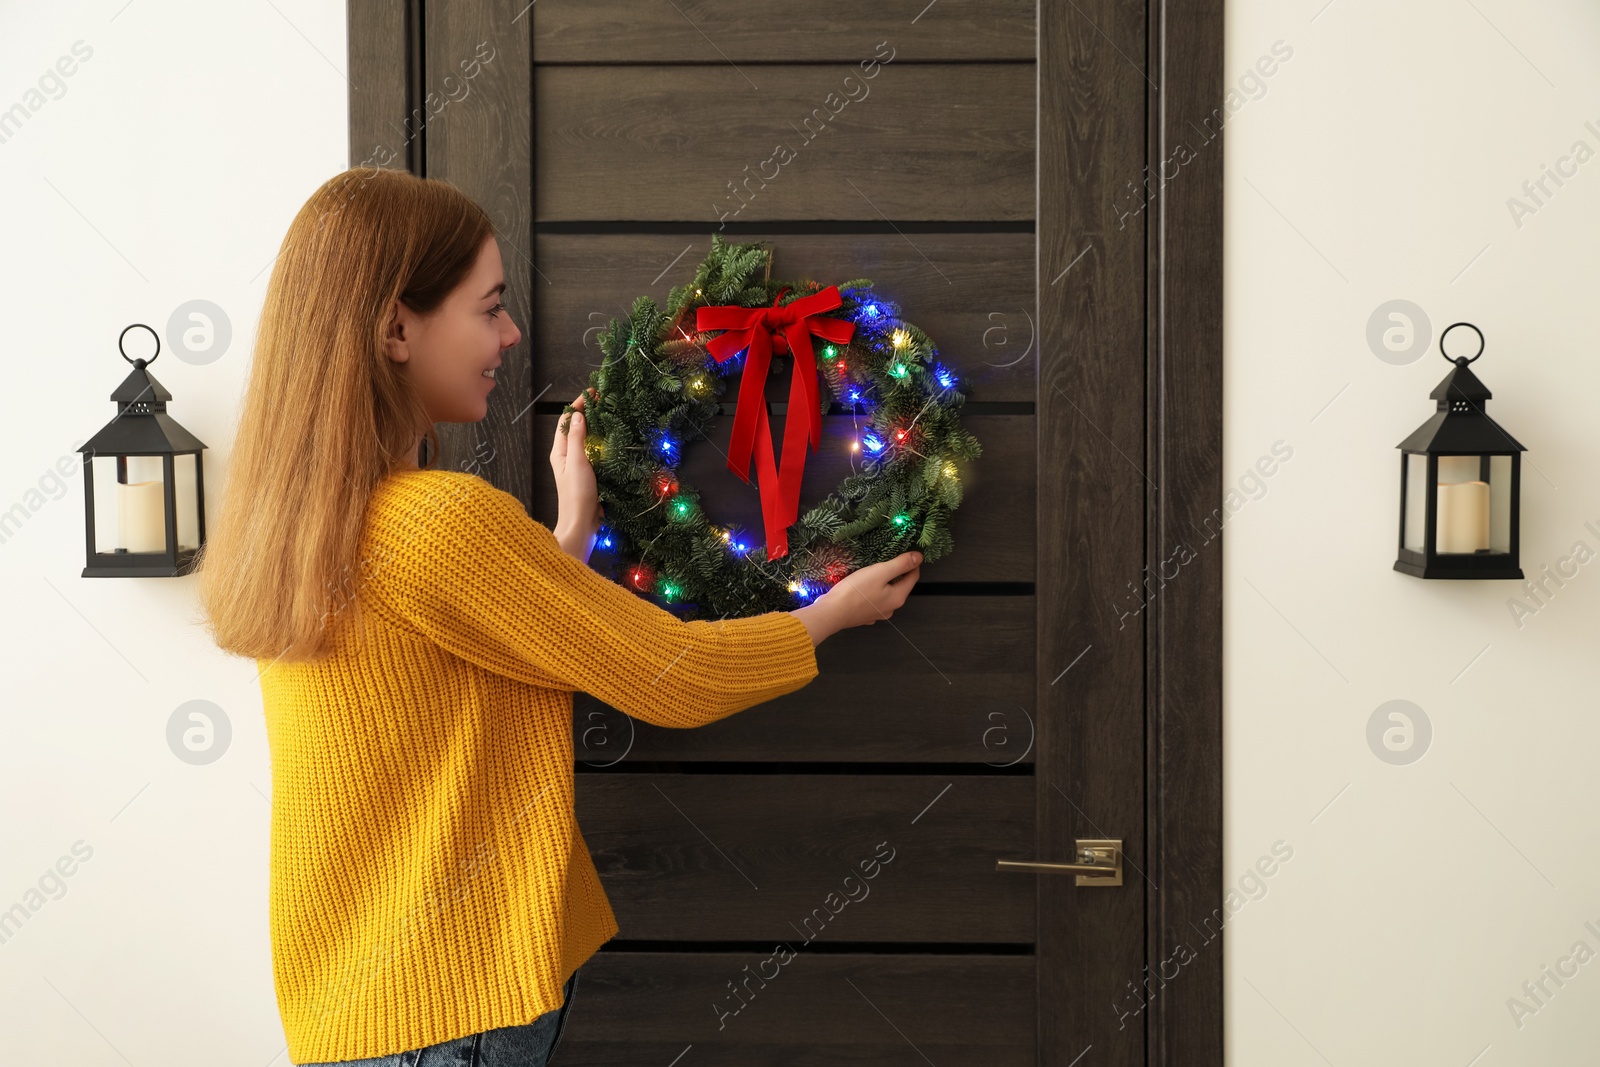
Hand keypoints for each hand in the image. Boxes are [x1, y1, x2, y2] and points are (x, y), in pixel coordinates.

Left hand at [552, 388, 602, 559]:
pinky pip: (594, 452)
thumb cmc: (576, 495)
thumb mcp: (577, 463)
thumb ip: (577, 439)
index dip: (578, 405)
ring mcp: (577, 466)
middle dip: (587, 412)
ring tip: (609, 414)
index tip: (592, 393)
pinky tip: (613, 440)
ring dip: (595, 426)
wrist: (581, 526)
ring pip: (585, 440)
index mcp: (559, 452)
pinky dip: (601, 442)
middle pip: (575, 428)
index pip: (566, 421)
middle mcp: (566, 457)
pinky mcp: (588, 476)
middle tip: (604, 400)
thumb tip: (578, 415)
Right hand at [792, 551, 922, 646]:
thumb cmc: (856, 591)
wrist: (831, 612)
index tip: (907, 552)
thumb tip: (919, 557)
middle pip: (900, 586)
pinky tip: (863, 586)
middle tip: (888, 559)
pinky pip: (874, 600)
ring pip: (886, 594)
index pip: (913, 577)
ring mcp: (877, 614)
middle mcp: (891, 608)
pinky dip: (872, 592)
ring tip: (874, 571)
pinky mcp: (864, 615)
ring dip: (884, 582)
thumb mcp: (880, 572)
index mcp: (898, 597)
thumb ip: (901, 564)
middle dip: (897, 572)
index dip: (913, 563)